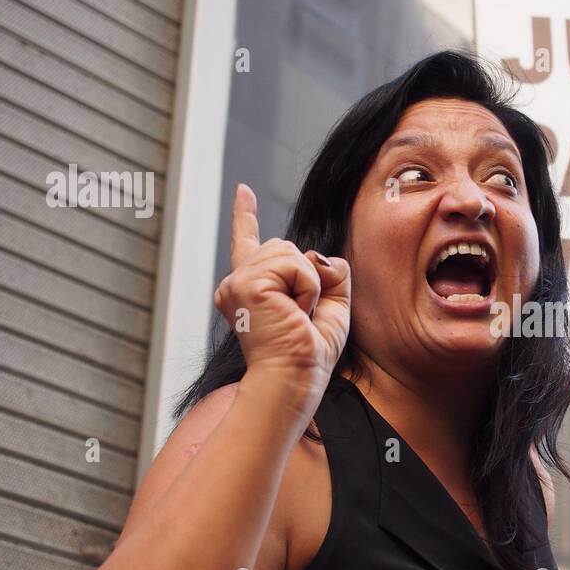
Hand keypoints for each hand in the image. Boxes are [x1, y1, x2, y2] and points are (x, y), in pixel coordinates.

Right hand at [213, 184, 350, 414]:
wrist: (294, 379)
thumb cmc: (309, 354)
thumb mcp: (331, 307)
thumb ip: (331, 275)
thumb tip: (320, 257)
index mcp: (253, 290)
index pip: (251, 244)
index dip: (247, 215)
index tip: (244, 191)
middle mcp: (237, 284)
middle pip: (287, 247)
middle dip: (309, 278)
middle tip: (299, 317)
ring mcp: (237, 283)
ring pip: (292, 252)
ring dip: (309, 285)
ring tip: (295, 315)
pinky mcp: (247, 284)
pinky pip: (297, 265)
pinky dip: (308, 288)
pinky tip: (294, 312)